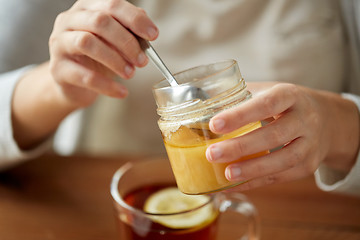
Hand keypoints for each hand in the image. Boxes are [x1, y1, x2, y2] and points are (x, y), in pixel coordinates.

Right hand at [49, 0, 157, 106]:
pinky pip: (84, 76)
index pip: (112, 5)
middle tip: (142, 60)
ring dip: (115, 59)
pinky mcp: (57, 69)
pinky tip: (121, 92)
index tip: (153, 36)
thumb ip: (129, 32)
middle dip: (126, 42)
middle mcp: (68, 20)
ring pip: (87, 42)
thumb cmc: (97, 57)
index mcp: (86, 8)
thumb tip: (148, 33)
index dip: (135, 19)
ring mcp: (59, 43)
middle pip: (100, 22)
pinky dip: (107, 85)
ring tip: (131, 73)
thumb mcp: (114, 41)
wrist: (74, 83)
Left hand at [205, 83, 359, 190]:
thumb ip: (239, 96)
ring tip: (226, 174)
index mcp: (290, 95)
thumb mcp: (268, 91)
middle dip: (241, 146)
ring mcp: (310, 144)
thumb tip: (200, 105)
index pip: (266, 104)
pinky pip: (282, 176)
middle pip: (274, 135)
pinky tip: (235, 185)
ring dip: (253, 169)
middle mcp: (305, 119)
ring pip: (283, 160)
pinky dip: (257, 182)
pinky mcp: (308, 165)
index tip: (215, 124)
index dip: (241, 115)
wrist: (326, 119)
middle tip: (212, 154)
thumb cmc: (284, 104)